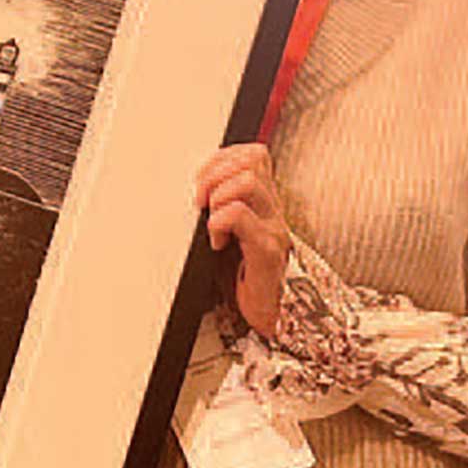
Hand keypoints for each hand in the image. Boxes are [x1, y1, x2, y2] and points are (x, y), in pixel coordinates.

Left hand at [196, 142, 288, 337]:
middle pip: (252, 160)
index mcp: (264, 201)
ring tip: (210, 217)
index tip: (202, 179)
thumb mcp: (230, 231)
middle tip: (201, 198)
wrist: (267, 314)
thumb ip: (221, 205)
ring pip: (247, 182)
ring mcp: (273, 227)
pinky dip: (219, 223)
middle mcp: (272, 210)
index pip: (254, 154)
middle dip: (215, 172)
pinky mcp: (267, 250)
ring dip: (218, 195)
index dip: (223, 157)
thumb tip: (193, 188)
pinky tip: (216, 241)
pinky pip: (240, 216)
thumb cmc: (244, 276)